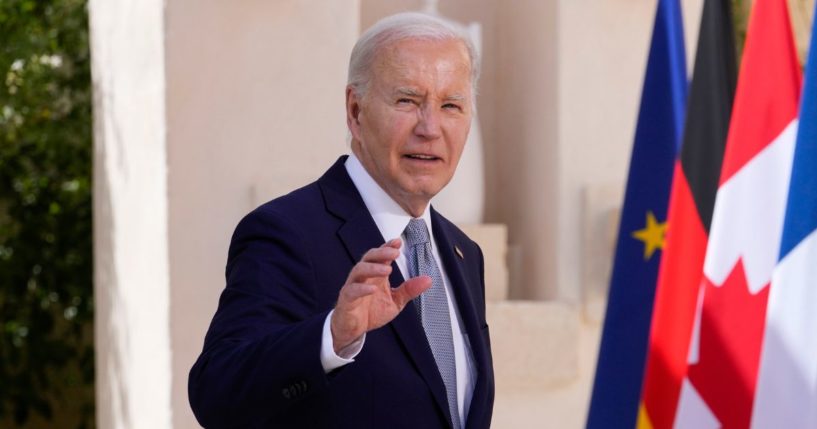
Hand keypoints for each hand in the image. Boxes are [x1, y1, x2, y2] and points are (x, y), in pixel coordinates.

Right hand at [330, 238, 431, 352]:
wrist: (354, 329)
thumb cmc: (371, 312)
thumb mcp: (396, 301)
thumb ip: (409, 290)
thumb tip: (428, 279)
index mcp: (376, 275)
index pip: (381, 256)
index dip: (388, 248)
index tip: (398, 242)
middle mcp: (364, 277)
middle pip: (369, 258)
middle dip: (381, 253)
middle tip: (394, 252)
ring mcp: (353, 286)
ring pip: (359, 270)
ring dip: (373, 268)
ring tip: (387, 269)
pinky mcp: (346, 299)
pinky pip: (352, 290)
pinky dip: (362, 288)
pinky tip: (372, 289)